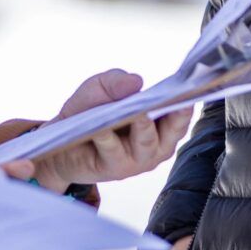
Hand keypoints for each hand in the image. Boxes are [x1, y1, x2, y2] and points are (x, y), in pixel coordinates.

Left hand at [16, 69, 187, 191]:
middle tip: (169, 100)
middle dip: (171, 114)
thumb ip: (116, 82)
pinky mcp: (114, 169)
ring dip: (142, 127)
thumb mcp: (100, 88)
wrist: (60, 141)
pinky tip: (101, 127)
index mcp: (161, 125)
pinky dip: (107, 137)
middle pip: (171, 131)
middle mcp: (155, 146)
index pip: (181, 115)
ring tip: (139, 113)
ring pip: (145, 142)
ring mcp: (136, 160)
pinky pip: (113, 150)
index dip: (186, 102)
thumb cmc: (89, 112)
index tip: (190, 89)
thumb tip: (136, 81)